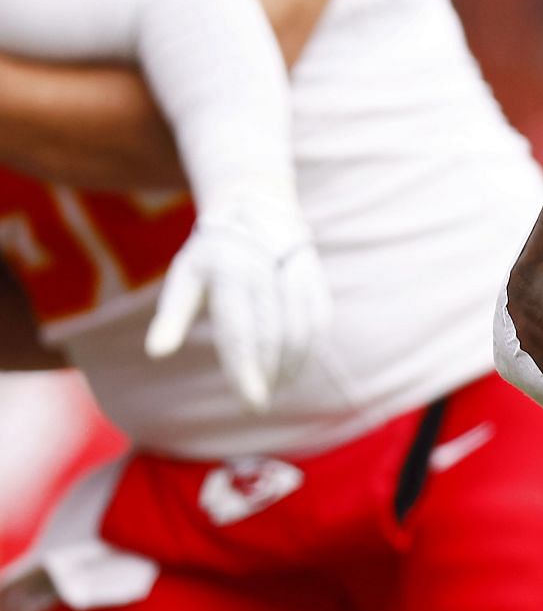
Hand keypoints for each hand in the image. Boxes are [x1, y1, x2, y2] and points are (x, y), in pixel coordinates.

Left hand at [146, 198, 330, 411]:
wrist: (254, 206)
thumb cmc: (211, 254)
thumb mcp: (184, 278)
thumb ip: (170, 317)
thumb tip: (156, 353)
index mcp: (229, 273)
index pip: (240, 331)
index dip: (246, 369)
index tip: (250, 402)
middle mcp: (265, 269)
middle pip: (273, 333)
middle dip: (269, 373)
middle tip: (258, 404)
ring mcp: (294, 270)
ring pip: (302, 327)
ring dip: (293, 363)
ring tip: (279, 388)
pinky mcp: (315, 274)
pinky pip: (319, 316)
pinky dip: (311, 345)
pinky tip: (298, 366)